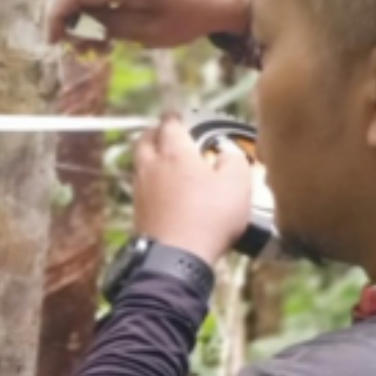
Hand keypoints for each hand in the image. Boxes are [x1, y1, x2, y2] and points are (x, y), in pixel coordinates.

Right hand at [47, 0, 251, 49]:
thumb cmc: (196, 13)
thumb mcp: (150, 31)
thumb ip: (110, 26)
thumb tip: (80, 26)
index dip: (58, 16)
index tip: (55, 41)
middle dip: (69, 15)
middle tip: (77, 46)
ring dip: (83, 8)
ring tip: (96, 39)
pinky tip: (108, 21)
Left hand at [134, 116, 252, 265]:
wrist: (176, 258)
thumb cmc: (208, 218)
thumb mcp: (237, 185)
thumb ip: (233, 162)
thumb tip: (226, 155)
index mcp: (174, 152)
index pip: (170, 124)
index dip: (177, 118)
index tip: (183, 117)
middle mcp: (151, 165)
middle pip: (146, 139)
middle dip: (157, 133)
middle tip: (170, 135)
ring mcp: (140, 189)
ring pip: (140, 162)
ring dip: (151, 157)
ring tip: (168, 162)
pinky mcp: (137, 211)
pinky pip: (141, 187)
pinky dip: (151, 182)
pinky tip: (164, 192)